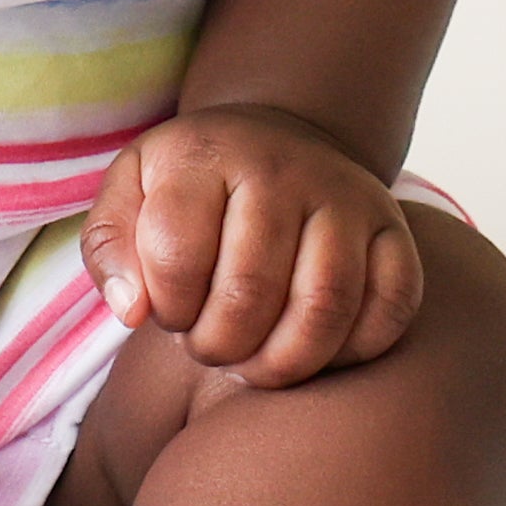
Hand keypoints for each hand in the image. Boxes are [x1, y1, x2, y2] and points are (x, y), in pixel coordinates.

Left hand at [82, 109, 422, 387]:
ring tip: (255, 366)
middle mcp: (283, 168)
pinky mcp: (395, 229)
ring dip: (282, 363)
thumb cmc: (192, 185)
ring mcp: (347, 197)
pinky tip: (315, 352)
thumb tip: (132, 311)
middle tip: (211, 350)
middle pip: (250, 292)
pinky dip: (354, 351)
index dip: (166, 309)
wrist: (276, 140)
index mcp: (205, 154)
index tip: (168, 313)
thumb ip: (110, 247)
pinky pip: (392, 306)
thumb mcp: (130, 192)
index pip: (176, 255)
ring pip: (325, 307)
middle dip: (220, 346)